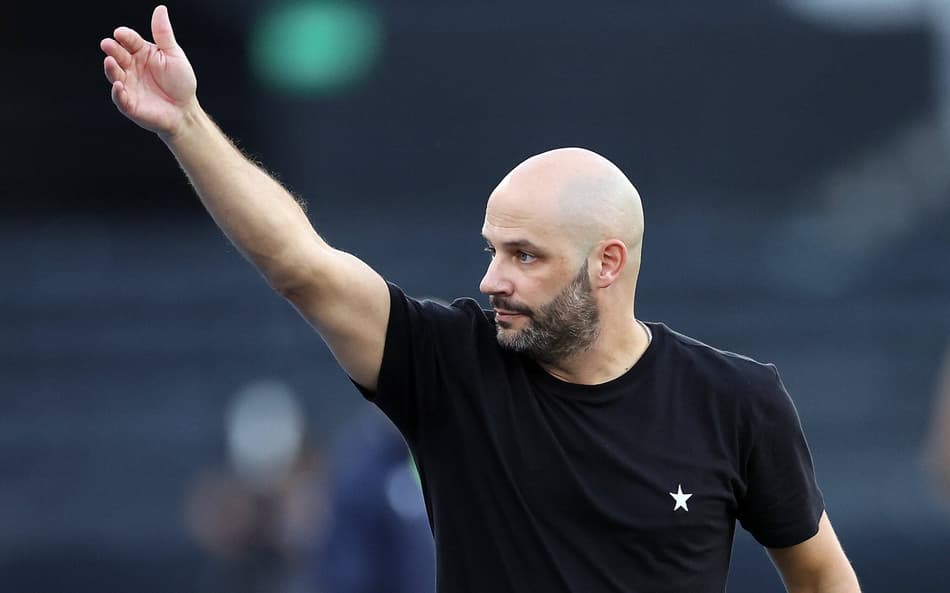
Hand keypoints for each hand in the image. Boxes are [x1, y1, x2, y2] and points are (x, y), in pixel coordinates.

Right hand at [100, 5, 197, 137]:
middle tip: (108, 44)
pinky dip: (118, 92)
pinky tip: (119, 85)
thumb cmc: (180, 82)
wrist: (185, 110)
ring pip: (115, 74)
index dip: (125, 36)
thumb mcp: (173, 55)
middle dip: (112, 49)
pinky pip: (120, 98)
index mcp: (141, 53)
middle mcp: (131, 67)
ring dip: (111, 68)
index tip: (121, 33)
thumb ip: (164, 34)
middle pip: (118, 55)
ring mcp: (128, 85)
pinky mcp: (129, 104)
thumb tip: (160, 9)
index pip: (129, 40)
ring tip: (110, 61)